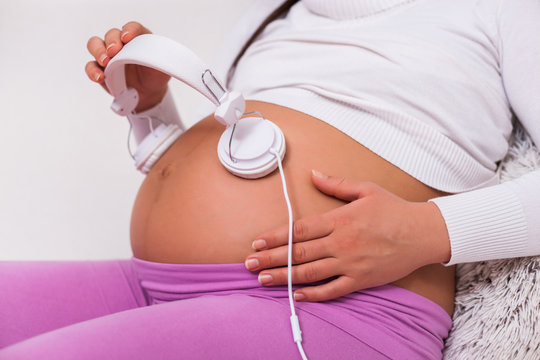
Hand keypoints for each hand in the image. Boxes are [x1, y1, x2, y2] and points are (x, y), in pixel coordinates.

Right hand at [85, 21, 169, 111]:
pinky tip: (99, 77)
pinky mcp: (101, 69)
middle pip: (111, 34)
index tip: (128, 38)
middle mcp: (121, 43)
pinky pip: (91, 66)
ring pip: (95, 44)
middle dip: (111, 41)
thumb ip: (161, 60)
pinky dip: (92, 71)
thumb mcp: (163, 67)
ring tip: (105, 62)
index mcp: (138, 38)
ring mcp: (109, 55)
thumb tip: (159, 57)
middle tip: (114, 51)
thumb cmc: (156, 75)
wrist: (150, 93)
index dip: (129, 30)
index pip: (132, 28)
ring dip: (98, 51)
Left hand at [244, 170, 450, 301]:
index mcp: (339, 220)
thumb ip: (336, 184)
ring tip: (263, 279)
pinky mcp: (361, 279)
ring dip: (284, 277)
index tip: (258, 241)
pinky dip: (314, 294)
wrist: (423, 233)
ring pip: (311, 272)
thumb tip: (313, 173)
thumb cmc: (394, 210)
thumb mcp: (365, 189)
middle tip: (249, 263)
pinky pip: (333, 290)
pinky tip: (296, 295)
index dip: (276, 237)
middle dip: (271, 258)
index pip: (300, 230)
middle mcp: (341, 243)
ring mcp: (351, 263)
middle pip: (299, 252)